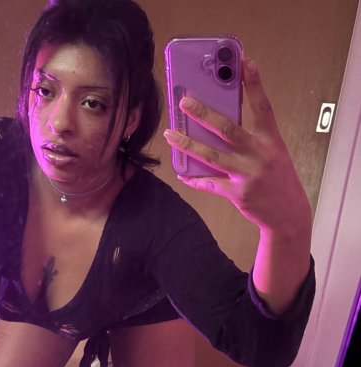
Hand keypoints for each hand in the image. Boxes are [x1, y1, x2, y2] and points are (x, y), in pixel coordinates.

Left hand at [163, 58, 311, 235]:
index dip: (254, 83)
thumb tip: (221, 120)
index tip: (244, 61)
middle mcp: (259, 155)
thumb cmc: (278, 178)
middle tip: (184, 101)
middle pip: (228, 129)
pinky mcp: (237, 193)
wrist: (288, 214)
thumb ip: (253, 137)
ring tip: (171, 134)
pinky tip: (180, 172)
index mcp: (271, 140)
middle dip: (204, 113)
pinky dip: (193, 178)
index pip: (263, 106)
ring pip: (211, 156)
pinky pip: (209, 183)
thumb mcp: (274, 152)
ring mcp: (247, 175)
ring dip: (188, 144)